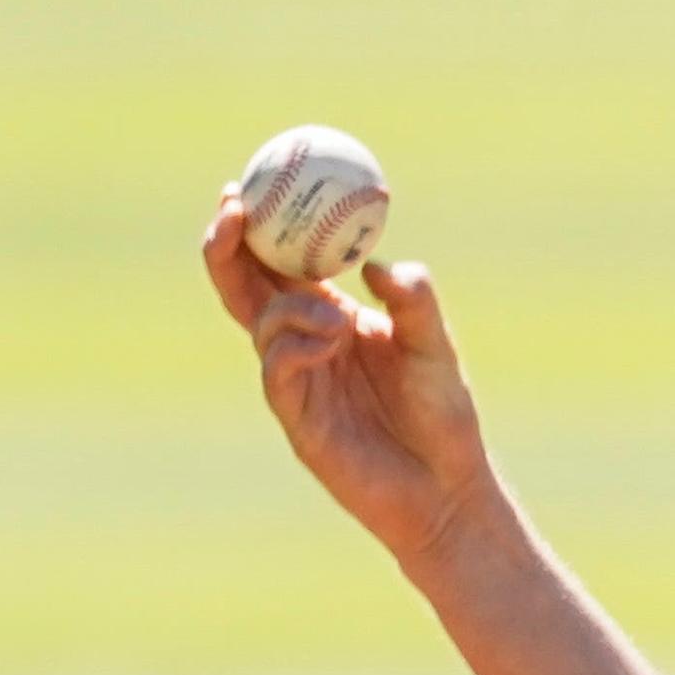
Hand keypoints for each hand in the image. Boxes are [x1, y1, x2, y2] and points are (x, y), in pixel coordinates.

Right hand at [199, 191, 494, 565]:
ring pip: (259, 322)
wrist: (446, 486)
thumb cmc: (442, 414)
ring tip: (338, 320)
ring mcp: (297, 380)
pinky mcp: (298, 418)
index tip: (244, 187)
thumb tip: (378, 266)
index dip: (254, 225)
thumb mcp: (435, 345)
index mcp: (331, 313)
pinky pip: (277, 368)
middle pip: (245, 286)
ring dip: (288, 305)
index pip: (278, 262)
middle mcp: (305, 342)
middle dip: (227, 245)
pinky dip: (295, 344)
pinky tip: (332, 342)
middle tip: (232, 208)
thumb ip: (414, 301)